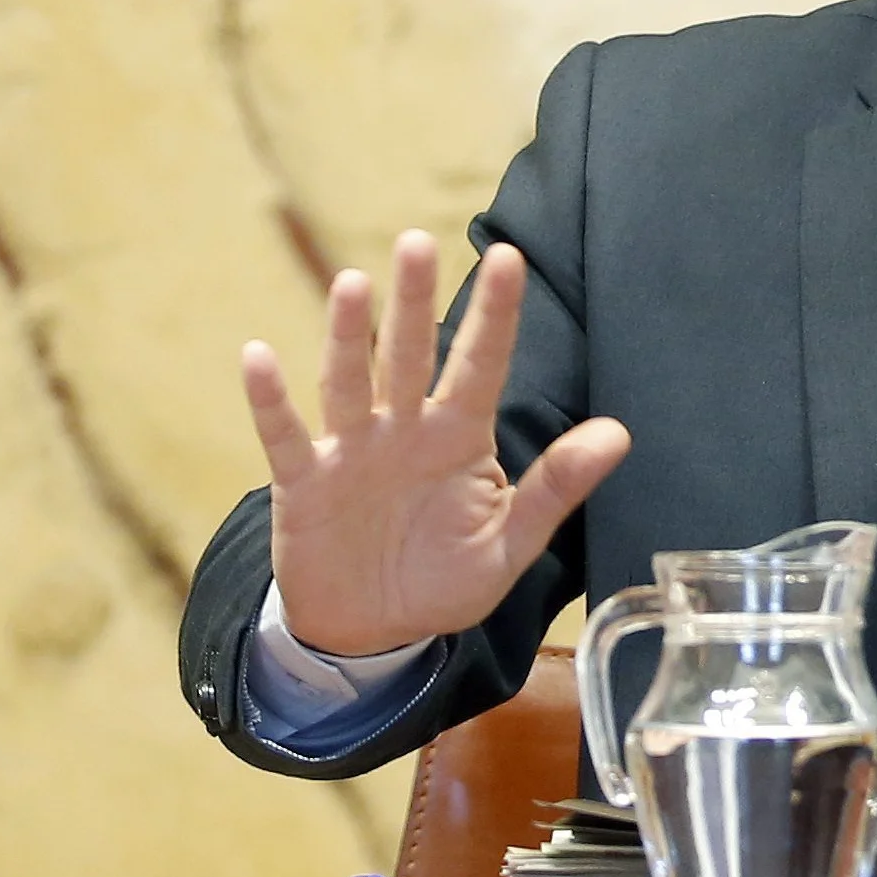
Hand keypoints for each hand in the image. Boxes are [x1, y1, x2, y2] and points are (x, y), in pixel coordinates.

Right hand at [242, 230, 630, 656]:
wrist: (370, 633)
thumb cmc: (441, 581)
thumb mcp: (508, 545)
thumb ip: (556, 488)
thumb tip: (618, 433)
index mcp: (459, 437)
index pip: (480, 364)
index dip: (495, 315)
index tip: (510, 258)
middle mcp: (404, 430)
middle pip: (409, 355)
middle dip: (414, 302)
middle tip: (417, 243)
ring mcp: (350, 450)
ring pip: (348, 382)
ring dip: (348, 336)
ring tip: (352, 285)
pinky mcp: (304, 481)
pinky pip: (285, 435)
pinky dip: (270, 400)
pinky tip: (258, 357)